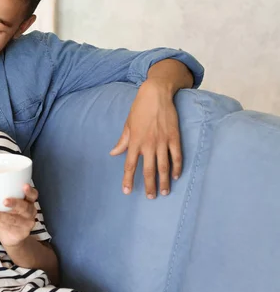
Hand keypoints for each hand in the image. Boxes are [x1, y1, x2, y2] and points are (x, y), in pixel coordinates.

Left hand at [0, 184, 37, 246]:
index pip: (33, 195)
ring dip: (1, 215)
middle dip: (15, 203)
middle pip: (25, 207)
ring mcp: (26, 224)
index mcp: (29, 202)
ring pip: (14, 219)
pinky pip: (8, 227)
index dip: (30, 191)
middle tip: (5, 201)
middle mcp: (30, 212)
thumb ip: (6, 194)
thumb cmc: (10, 214)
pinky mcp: (19, 233)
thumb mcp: (12, 204)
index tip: (25, 185)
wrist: (12, 236)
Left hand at [110, 79, 182, 198]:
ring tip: (164, 192)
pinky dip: (177, 167)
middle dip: (149, 185)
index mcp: (135, 141)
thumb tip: (113, 153)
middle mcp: (148, 144)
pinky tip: (175, 176)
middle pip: (149, 170)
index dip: (128, 179)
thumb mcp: (128, 124)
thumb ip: (122, 141)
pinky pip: (177, 156)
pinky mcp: (174, 137)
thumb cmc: (139, 109)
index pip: (130, 165)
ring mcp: (162, 141)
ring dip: (164, 181)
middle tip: (150, 197)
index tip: (127, 191)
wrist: (156, 94)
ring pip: (164, 167)